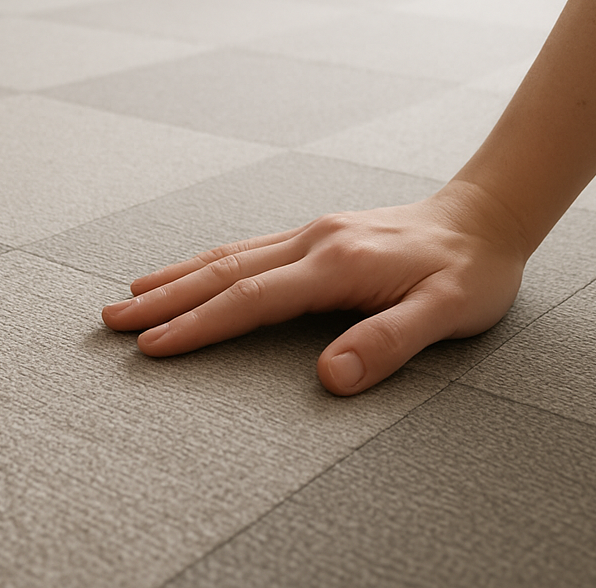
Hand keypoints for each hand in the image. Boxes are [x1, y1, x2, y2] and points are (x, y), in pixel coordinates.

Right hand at [101, 181, 530, 394]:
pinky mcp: (314, 235)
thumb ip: (387, 341)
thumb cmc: (471, 271)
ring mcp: (310, 233)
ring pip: (228, 255)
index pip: (251, 299)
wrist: (483, 217)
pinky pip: (246, 249)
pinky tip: (190, 272)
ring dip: (176, 276)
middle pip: (223, 272)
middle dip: (165, 297)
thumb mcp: (447, 313)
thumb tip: (327, 377)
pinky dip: (207, 264)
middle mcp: (312, 241)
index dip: (198, 324)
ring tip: (132, 293)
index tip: (152, 345)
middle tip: (112, 317)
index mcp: (336, 264)